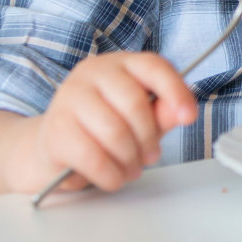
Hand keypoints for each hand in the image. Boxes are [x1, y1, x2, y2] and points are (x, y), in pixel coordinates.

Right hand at [10, 51, 198, 194]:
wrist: (52, 147)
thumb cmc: (102, 129)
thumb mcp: (140, 118)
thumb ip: (162, 113)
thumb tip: (182, 112)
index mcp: (120, 63)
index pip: (153, 66)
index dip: (175, 91)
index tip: (189, 117)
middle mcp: (92, 72)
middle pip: (134, 103)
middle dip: (148, 138)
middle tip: (150, 156)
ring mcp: (69, 97)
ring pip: (114, 132)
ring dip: (129, 160)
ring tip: (131, 169)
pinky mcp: (55, 129)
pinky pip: (92, 157)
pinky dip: (110, 174)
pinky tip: (113, 178)